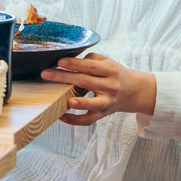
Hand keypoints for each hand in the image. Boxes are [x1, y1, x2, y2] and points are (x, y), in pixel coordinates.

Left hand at [40, 53, 156, 125]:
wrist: (134, 91)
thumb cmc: (114, 73)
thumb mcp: (107, 61)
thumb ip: (90, 59)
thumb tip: (69, 61)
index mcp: (110, 70)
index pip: (90, 66)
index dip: (74, 64)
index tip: (59, 61)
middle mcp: (110, 86)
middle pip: (85, 81)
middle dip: (64, 77)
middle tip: (46, 74)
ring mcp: (108, 101)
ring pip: (93, 104)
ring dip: (79, 103)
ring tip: (65, 101)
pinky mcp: (104, 114)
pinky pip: (89, 120)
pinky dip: (75, 120)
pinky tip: (62, 116)